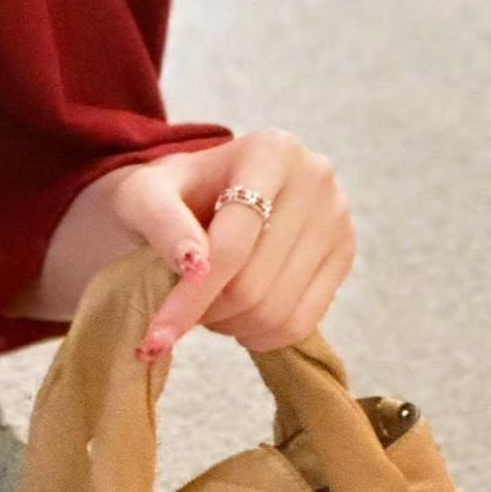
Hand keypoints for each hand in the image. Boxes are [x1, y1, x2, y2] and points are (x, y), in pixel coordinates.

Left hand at [102, 129, 355, 363]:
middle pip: (255, 285)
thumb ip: (161, 220)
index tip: (154, 340)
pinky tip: (237, 315)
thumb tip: (194, 265)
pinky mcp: (344, 256)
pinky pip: (302, 324)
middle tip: (181, 311)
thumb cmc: (171, 191)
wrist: (203, 188)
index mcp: (271, 152)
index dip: (191, 297)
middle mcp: (315, 180)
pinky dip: (261, 334)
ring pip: (278, 312)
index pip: (232, 245)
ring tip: (207, 306)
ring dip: (231, 326)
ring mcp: (337, 220)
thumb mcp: (146, 193)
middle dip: (208, 312)